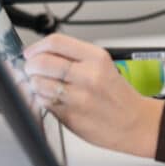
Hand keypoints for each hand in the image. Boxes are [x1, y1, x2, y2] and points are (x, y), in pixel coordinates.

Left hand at [23, 33, 163, 157]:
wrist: (135, 123)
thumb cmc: (118, 95)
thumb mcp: (103, 65)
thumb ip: (74, 57)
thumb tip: (41, 54)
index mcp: (96, 58)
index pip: (56, 42)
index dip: (37, 46)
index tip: (30, 52)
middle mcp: (87, 76)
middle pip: (42, 62)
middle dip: (30, 65)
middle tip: (30, 68)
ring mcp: (78, 98)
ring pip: (39, 84)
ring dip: (34, 83)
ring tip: (40, 84)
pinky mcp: (70, 117)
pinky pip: (45, 103)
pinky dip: (41, 99)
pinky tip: (50, 98)